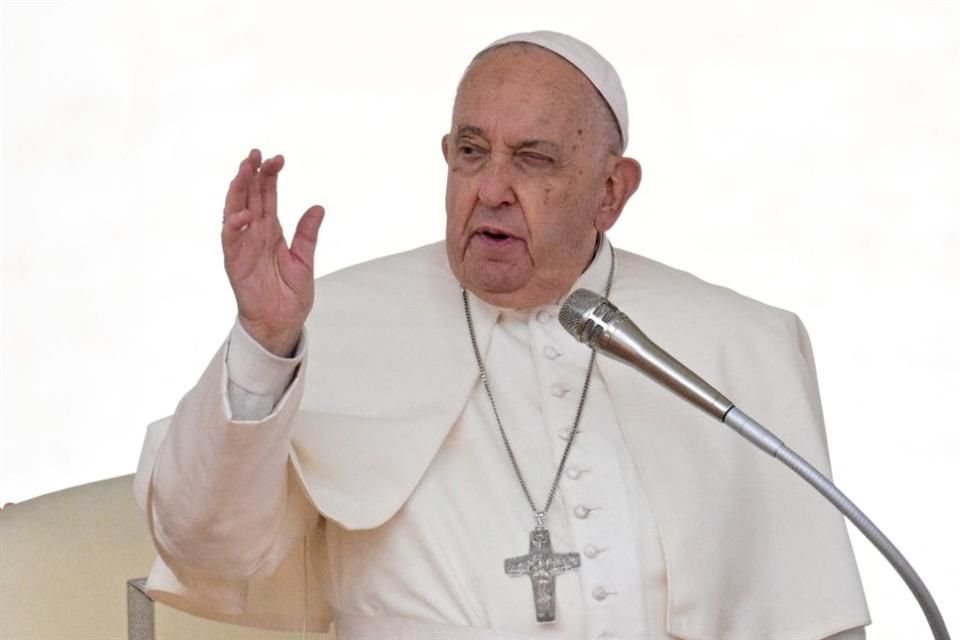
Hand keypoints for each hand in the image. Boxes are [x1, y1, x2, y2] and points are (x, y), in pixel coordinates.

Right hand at [221, 149, 324, 355]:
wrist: (282, 324)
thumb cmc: (289, 296)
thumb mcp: (304, 260)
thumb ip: (308, 234)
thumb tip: (318, 207)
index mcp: (271, 231)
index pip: (268, 197)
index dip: (270, 177)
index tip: (278, 158)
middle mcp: (255, 235)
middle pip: (250, 197)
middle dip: (251, 174)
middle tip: (256, 153)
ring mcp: (243, 247)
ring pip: (235, 211)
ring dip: (237, 191)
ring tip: (244, 170)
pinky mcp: (236, 263)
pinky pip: (231, 241)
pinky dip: (234, 226)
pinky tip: (243, 213)